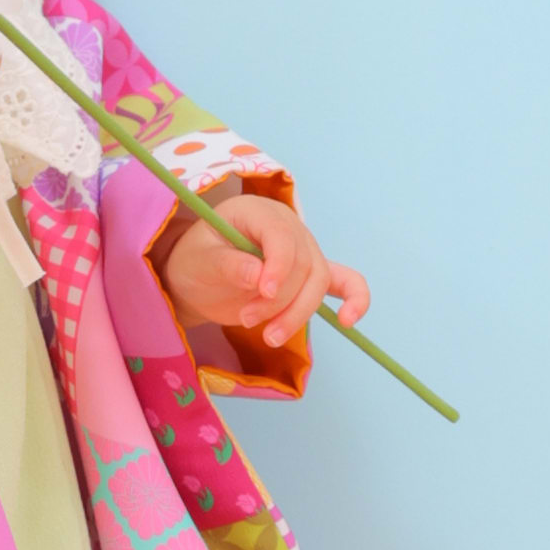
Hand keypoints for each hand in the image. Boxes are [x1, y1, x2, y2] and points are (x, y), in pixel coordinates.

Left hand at [161, 191, 369, 349]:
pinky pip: (344, 282)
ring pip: (319, 282)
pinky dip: (354, 299)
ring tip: (269, 336)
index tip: (263, 294)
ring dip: (298, 314)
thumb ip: (226, 264)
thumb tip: (258, 275)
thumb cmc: (195, 263)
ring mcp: (303, 250)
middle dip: (280, 300)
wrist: (198, 280)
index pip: (282, 235)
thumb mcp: (198, 262)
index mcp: (258, 212)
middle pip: (304, 264)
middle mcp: (287, 227)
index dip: (279, 266)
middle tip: (248, 320)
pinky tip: (348, 320)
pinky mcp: (309, 276)